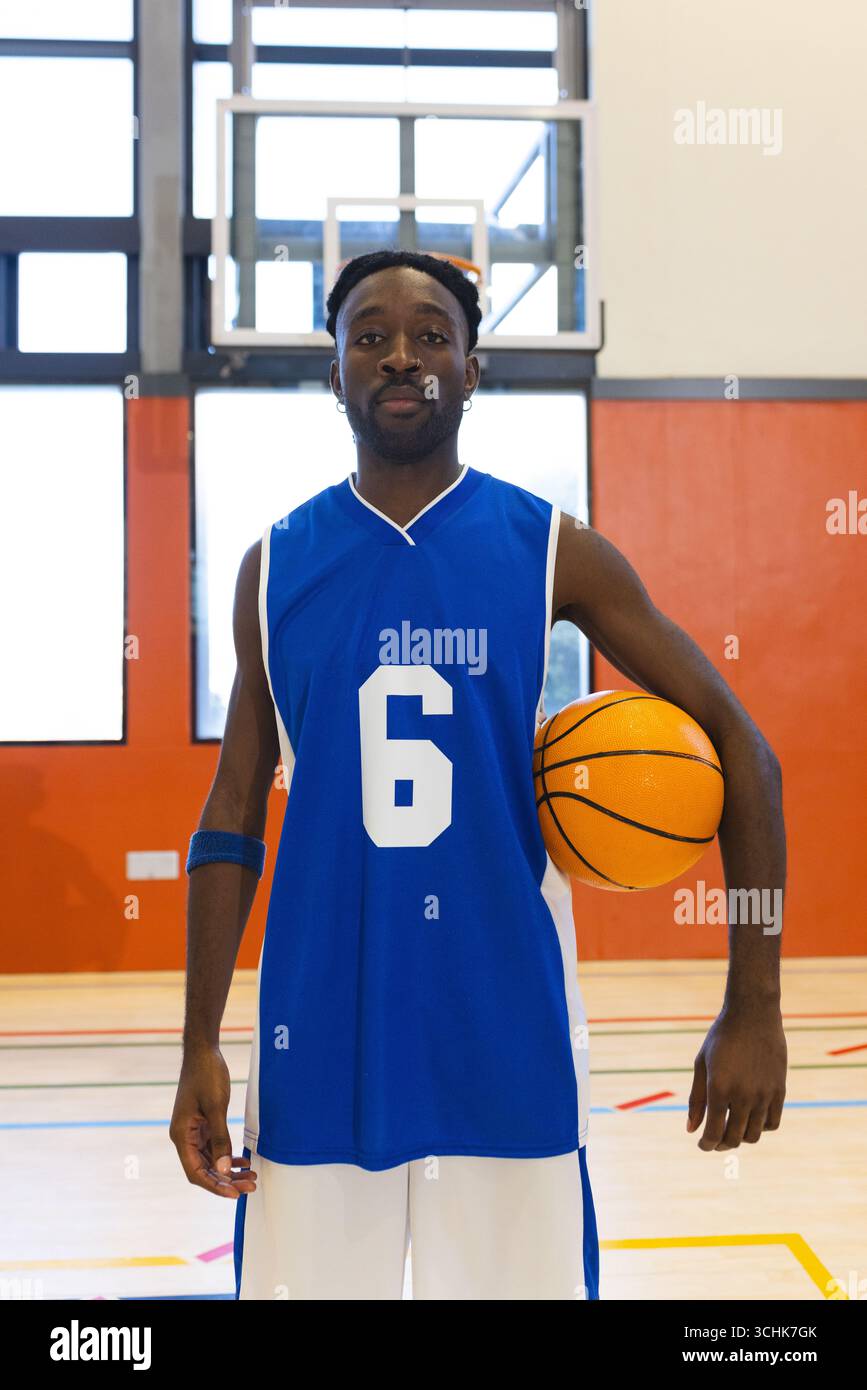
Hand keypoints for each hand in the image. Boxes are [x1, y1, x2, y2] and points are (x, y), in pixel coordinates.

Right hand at [169, 1045, 257, 1197]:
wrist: (203, 1051)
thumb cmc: (206, 1075)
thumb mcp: (216, 1107)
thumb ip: (220, 1139)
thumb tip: (224, 1170)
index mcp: (181, 1135)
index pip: (196, 1172)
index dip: (214, 1186)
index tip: (235, 1194)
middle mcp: (185, 1137)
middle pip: (204, 1170)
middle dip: (226, 1181)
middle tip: (250, 1187)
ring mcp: (194, 1131)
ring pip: (211, 1161)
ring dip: (229, 1171)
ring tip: (251, 1178)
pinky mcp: (203, 1125)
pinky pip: (215, 1148)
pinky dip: (228, 1156)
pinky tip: (243, 1162)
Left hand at [687, 1003, 786, 1150]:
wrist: (753, 1015)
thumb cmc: (721, 1038)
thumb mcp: (701, 1065)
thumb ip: (697, 1099)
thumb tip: (691, 1130)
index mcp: (719, 1089)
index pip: (713, 1133)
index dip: (706, 1145)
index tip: (702, 1145)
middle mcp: (743, 1096)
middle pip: (734, 1138)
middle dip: (721, 1144)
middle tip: (715, 1139)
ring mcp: (764, 1094)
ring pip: (754, 1135)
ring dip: (741, 1137)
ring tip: (732, 1128)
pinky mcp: (779, 1091)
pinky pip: (772, 1123)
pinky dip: (760, 1127)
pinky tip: (751, 1118)